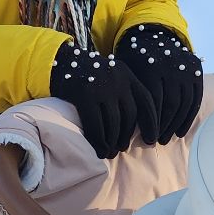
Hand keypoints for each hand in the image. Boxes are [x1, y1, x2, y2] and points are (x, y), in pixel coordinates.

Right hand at [49, 42, 154, 158]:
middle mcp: (118, 79)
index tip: (151, 140)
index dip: (152, 123)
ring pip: (114, 123)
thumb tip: (136, 127)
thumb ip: (124, 94)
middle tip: (122, 149)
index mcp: (128, 75)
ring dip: (112, 142)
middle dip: (126, 136)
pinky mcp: (84, 95)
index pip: (146, 101)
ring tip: (109, 152)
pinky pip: (95, 124)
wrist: (61, 62)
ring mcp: (101, 86)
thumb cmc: (89, 76)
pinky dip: (98, 141)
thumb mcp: (111, 78)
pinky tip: (99, 149)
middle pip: (130, 115)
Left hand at [114, 23, 202, 144]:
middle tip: (158, 141)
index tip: (147, 138)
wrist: (153, 36)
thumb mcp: (126, 72)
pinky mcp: (196, 71)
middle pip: (170, 104)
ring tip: (168, 138)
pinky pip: (195, 99)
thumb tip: (121, 128)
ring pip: (184, 103)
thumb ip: (128, 95)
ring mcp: (186, 69)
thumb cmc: (134, 60)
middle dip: (164, 126)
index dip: (151, 123)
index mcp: (150, 67)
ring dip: (176, 124)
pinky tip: (181, 130)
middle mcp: (170, 67)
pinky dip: (189, 117)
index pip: (153, 102)